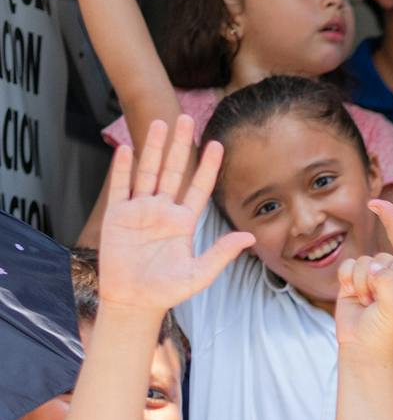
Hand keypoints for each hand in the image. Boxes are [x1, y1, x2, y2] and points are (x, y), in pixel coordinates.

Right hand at [93, 119, 254, 316]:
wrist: (135, 301)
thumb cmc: (168, 290)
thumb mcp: (200, 272)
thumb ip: (221, 252)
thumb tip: (248, 236)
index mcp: (184, 222)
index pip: (199, 187)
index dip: (208, 166)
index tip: (217, 144)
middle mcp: (162, 211)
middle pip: (173, 170)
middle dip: (180, 145)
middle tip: (187, 118)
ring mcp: (139, 210)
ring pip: (148, 172)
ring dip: (153, 148)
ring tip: (160, 123)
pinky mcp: (117, 216)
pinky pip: (120, 188)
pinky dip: (123, 169)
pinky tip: (127, 150)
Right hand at [332, 253, 392, 365]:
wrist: (362, 346)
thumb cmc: (385, 331)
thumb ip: (389, 281)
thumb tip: (372, 265)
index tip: (392, 298)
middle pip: (382, 258)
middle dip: (374, 281)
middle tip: (376, 304)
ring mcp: (373, 277)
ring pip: (363, 261)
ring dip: (360, 283)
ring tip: (366, 303)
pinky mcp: (354, 280)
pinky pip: (348, 264)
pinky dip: (346, 279)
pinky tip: (351, 294)